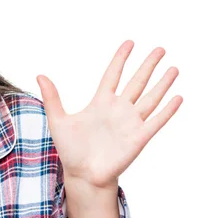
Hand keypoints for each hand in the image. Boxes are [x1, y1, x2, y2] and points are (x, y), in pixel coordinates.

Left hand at [36, 40, 182, 188]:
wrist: (83, 175)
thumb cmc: (71, 150)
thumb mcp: (58, 120)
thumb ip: (52, 98)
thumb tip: (39, 75)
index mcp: (100, 102)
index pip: (113, 75)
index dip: (121, 59)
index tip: (129, 43)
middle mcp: (118, 109)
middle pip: (137, 82)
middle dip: (148, 65)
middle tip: (160, 49)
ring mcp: (130, 123)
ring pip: (150, 98)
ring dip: (162, 84)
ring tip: (173, 68)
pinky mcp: (138, 138)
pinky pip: (156, 121)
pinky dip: (167, 110)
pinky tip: (177, 97)